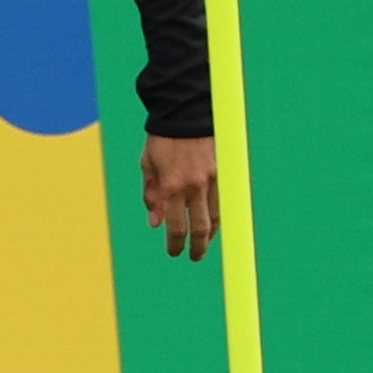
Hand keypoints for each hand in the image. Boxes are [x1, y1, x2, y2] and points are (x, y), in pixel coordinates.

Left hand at [142, 134, 216, 261]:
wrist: (186, 115)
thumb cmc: (162, 141)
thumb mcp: (148, 166)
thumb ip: (151, 196)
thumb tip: (155, 224)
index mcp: (170, 185)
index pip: (175, 226)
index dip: (174, 244)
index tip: (173, 253)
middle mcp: (193, 186)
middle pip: (199, 228)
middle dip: (196, 247)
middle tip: (192, 257)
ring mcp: (212, 180)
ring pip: (215, 218)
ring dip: (210, 235)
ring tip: (202, 244)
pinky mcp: (224, 174)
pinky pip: (224, 203)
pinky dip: (219, 217)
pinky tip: (213, 224)